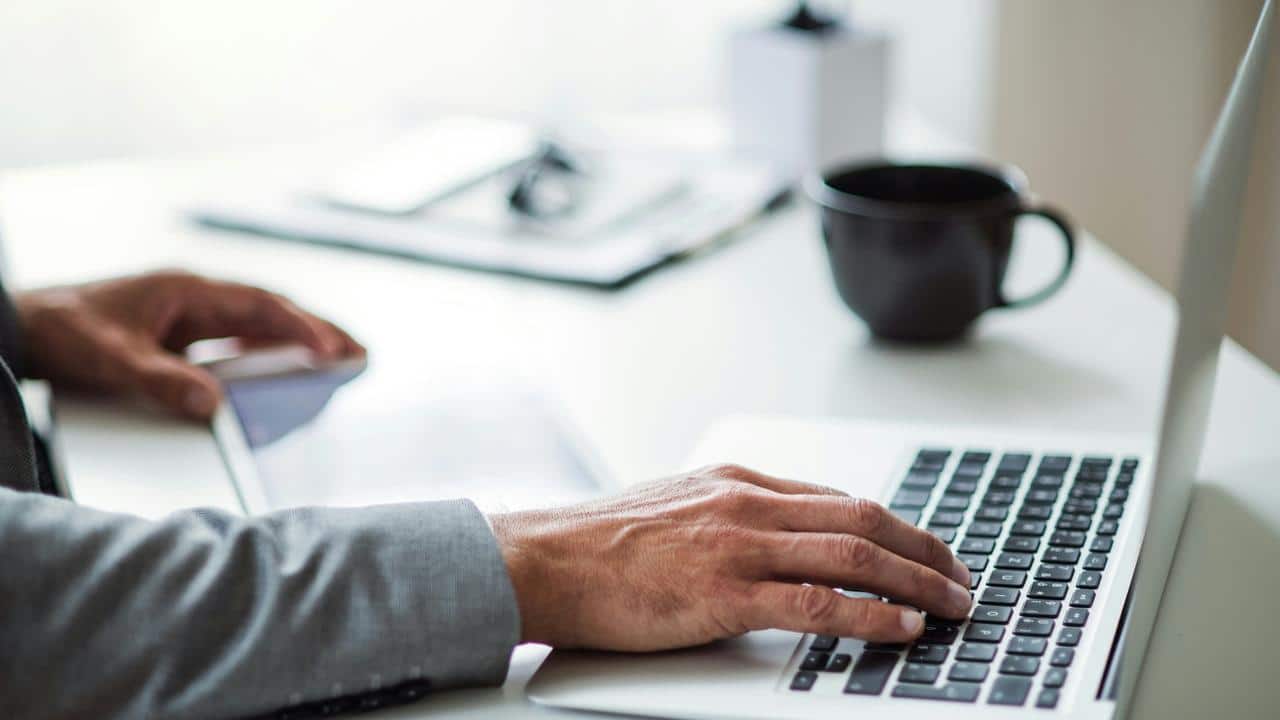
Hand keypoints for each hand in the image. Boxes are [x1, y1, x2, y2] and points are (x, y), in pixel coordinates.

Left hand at [14, 270, 363, 419]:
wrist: (22, 326)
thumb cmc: (60, 330)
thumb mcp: (109, 359)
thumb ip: (161, 380)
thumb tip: (212, 404)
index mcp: (185, 291)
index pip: (258, 305)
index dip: (299, 327)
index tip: (329, 350)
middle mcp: (194, 299)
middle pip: (270, 311)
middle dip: (316, 330)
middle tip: (358, 353)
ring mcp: (188, 316)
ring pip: (257, 325)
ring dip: (297, 341)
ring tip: (336, 361)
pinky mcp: (180, 335)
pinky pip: (236, 342)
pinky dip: (268, 353)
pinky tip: (283, 371)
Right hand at [490, 464, 971, 650]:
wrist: (545, 559)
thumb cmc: (600, 542)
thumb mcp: (676, 506)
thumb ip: (730, 516)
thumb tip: (778, 542)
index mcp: (736, 480)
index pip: (837, 496)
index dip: (893, 524)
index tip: (923, 547)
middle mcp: (746, 503)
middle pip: (861, 517)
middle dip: (922, 548)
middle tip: (960, 577)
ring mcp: (737, 544)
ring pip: (850, 553)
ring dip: (914, 580)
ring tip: (951, 604)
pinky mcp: (723, 592)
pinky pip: (815, 602)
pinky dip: (868, 613)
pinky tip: (901, 626)